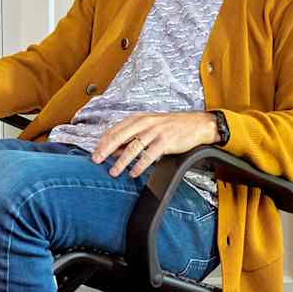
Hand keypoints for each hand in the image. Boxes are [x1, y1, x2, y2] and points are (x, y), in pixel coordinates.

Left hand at [92, 112, 219, 178]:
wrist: (197, 124)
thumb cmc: (173, 126)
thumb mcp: (150, 127)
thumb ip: (133, 137)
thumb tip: (116, 151)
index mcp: (139, 118)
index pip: (115, 129)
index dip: (103, 141)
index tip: (95, 152)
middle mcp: (145, 123)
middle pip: (119, 136)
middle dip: (106, 150)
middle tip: (96, 160)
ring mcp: (155, 132)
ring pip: (133, 147)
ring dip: (121, 161)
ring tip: (114, 172)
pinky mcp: (165, 141)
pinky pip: (149, 155)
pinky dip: (140, 165)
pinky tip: (134, 173)